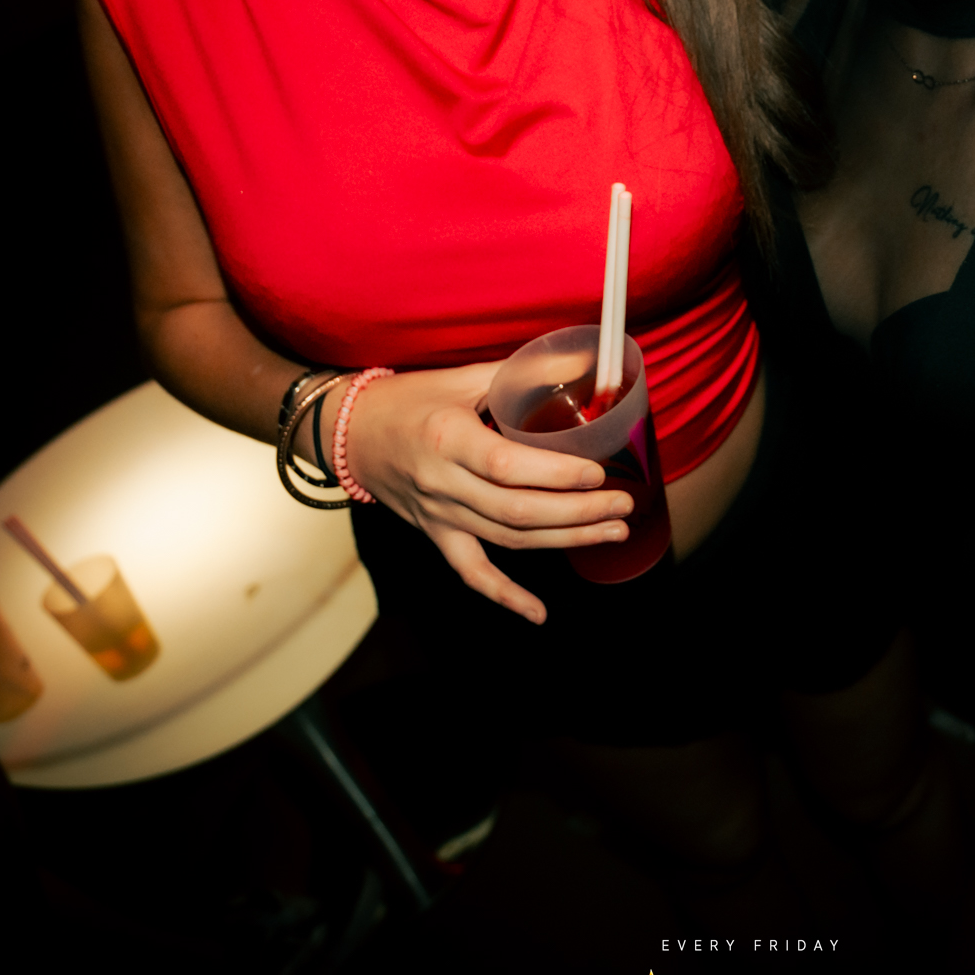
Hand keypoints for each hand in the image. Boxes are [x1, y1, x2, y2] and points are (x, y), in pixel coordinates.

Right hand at [329, 363, 632, 622]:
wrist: (351, 433)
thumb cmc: (411, 399)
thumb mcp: (463, 376)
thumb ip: (525, 372)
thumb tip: (586, 360)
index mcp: (448, 439)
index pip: (507, 467)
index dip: (555, 475)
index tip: (597, 472)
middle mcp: (443, 484)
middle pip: (517, 511)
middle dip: (578, 514)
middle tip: (623, 506)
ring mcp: (439, 516)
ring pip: (508, 541)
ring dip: (564, 541)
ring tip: (613, 533)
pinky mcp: (436, 535)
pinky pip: (472, 573)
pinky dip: (505, 597)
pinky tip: (539, 614)